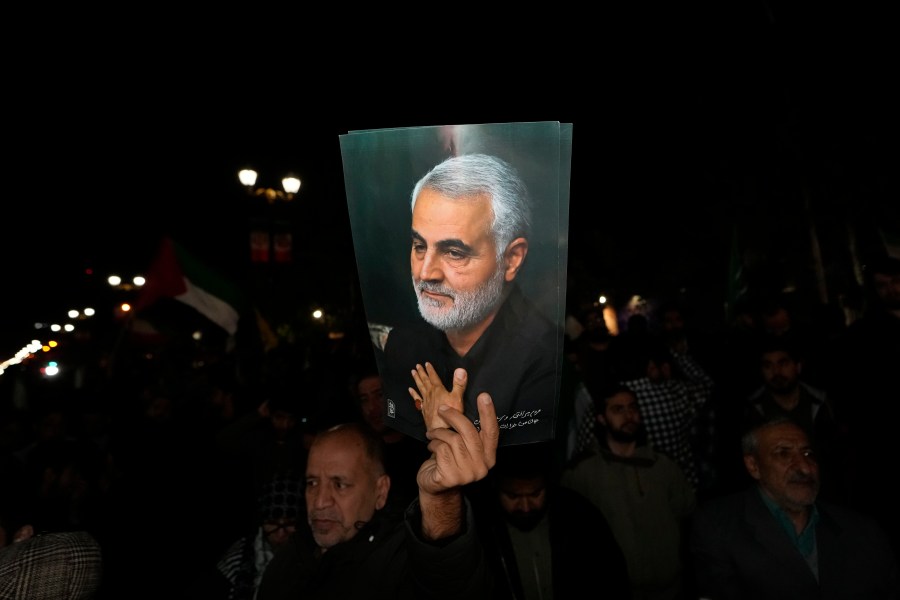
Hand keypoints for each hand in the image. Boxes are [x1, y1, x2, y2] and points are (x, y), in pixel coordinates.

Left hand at [408, 363, 465, 430]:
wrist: (441, 430)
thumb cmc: (451, 415)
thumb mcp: (457, 398)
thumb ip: (459, 384)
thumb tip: (460, 370)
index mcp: (438, 390)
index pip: (433, 377)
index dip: (430, 370)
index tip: (426, 363)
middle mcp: (430, 394)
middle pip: (425, 381)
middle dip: (421, 373)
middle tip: (417, 366)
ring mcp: (426, 402)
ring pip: (420, 388)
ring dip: (416, 380)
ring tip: (413, 373)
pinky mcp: (424, 410)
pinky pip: (417, 399)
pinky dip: (413, 394)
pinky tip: (410, 390)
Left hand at [416, 393, 498, 538]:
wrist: (434, 486)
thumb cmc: (448, 460)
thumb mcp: (463, 447)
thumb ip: (468, 433)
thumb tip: (465, 407)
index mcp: (489, 457)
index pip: (492, 432)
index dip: (488, 413)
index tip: (484, 395)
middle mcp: (482, 467)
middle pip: (469, 432)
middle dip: (453, 416)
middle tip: (442, 409)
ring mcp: (467, 474)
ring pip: (452, 439)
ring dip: (438, 433)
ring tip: (432, 435)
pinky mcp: (451, 478)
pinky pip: (441, 449)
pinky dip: (433, 445)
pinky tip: (431, 448)